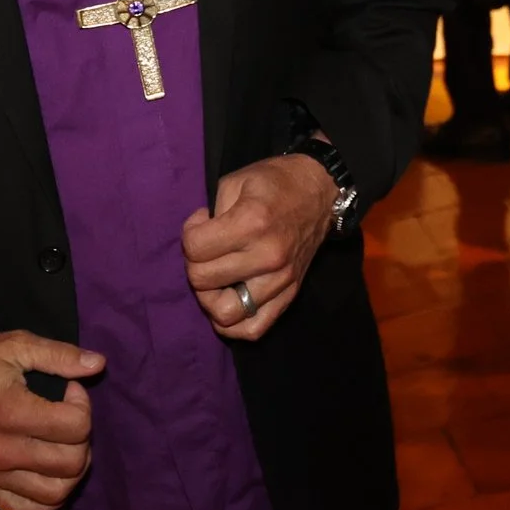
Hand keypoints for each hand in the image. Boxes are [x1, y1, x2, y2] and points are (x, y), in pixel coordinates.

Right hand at [0, 329, 101, 509]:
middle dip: (82, 437)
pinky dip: (46, 498)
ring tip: (63, 445)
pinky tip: (47, 473)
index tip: (68, 391)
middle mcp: (3, 452)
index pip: (76, 427)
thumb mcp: (15, 344)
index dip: (82, 404)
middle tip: (67, 417)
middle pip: (72, 462)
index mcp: (12, 413)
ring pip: (55, 494)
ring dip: (71, 470)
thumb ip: (59, 355)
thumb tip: (98, 364)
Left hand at [182, 153, 338, 339]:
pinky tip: (229, 301)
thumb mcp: (235, 181)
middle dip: (194, 263)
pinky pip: (254, 329)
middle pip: (203, 281)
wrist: (320, 190)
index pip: (194, 248)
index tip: (202, 222)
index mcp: (252, 222)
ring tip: (216, 277)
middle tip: (206, 248)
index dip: (189, 233)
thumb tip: (198, 244)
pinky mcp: (290, 294)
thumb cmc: (274, 181)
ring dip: (209, 296)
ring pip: (224, 313)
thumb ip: (211, 213)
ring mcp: (281, 279)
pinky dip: (233, 324)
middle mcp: (267, 256)